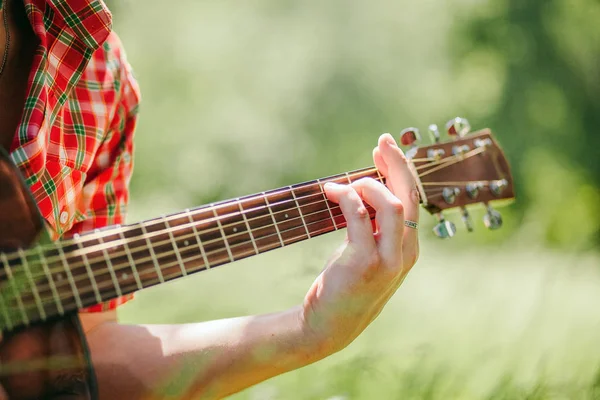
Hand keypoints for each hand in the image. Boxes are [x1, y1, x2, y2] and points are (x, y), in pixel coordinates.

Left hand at [300, 133, 419, 352]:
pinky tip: (331, 191)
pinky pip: (359, 217)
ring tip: (348, 183)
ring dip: (370, 185)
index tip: (385, 149)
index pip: (414, 201)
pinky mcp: (364, 263)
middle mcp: (405, 253)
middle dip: (398, 164)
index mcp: (408, 248)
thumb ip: (373, 227)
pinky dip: (346, 196)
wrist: (328, 326)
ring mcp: (388, 260)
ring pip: (393, 205)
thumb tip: (362, 190)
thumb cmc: (344, 286)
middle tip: (382, 142)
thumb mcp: (365, 253)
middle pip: (411, 197)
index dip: (402, 171)